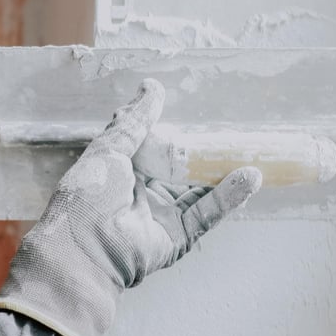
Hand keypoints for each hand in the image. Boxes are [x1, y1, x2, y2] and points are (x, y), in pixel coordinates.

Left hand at [0, 79, 261, 335]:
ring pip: (200, 191)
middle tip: (230, 134)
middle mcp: (143, 194)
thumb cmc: (88, 194)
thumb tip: (153, 88)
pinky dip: (229, 197)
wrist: (84, 248)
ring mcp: (162, 216)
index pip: (153, 148)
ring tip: (251, 153)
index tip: (192, 116)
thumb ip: (136, 121)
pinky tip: (249, 177)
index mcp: (121, 172)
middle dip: (203, 154)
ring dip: (224, 173)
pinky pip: (207, 213)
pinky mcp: (179, 237)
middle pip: (181, 170)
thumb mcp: (109, 148)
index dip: (171, 134)